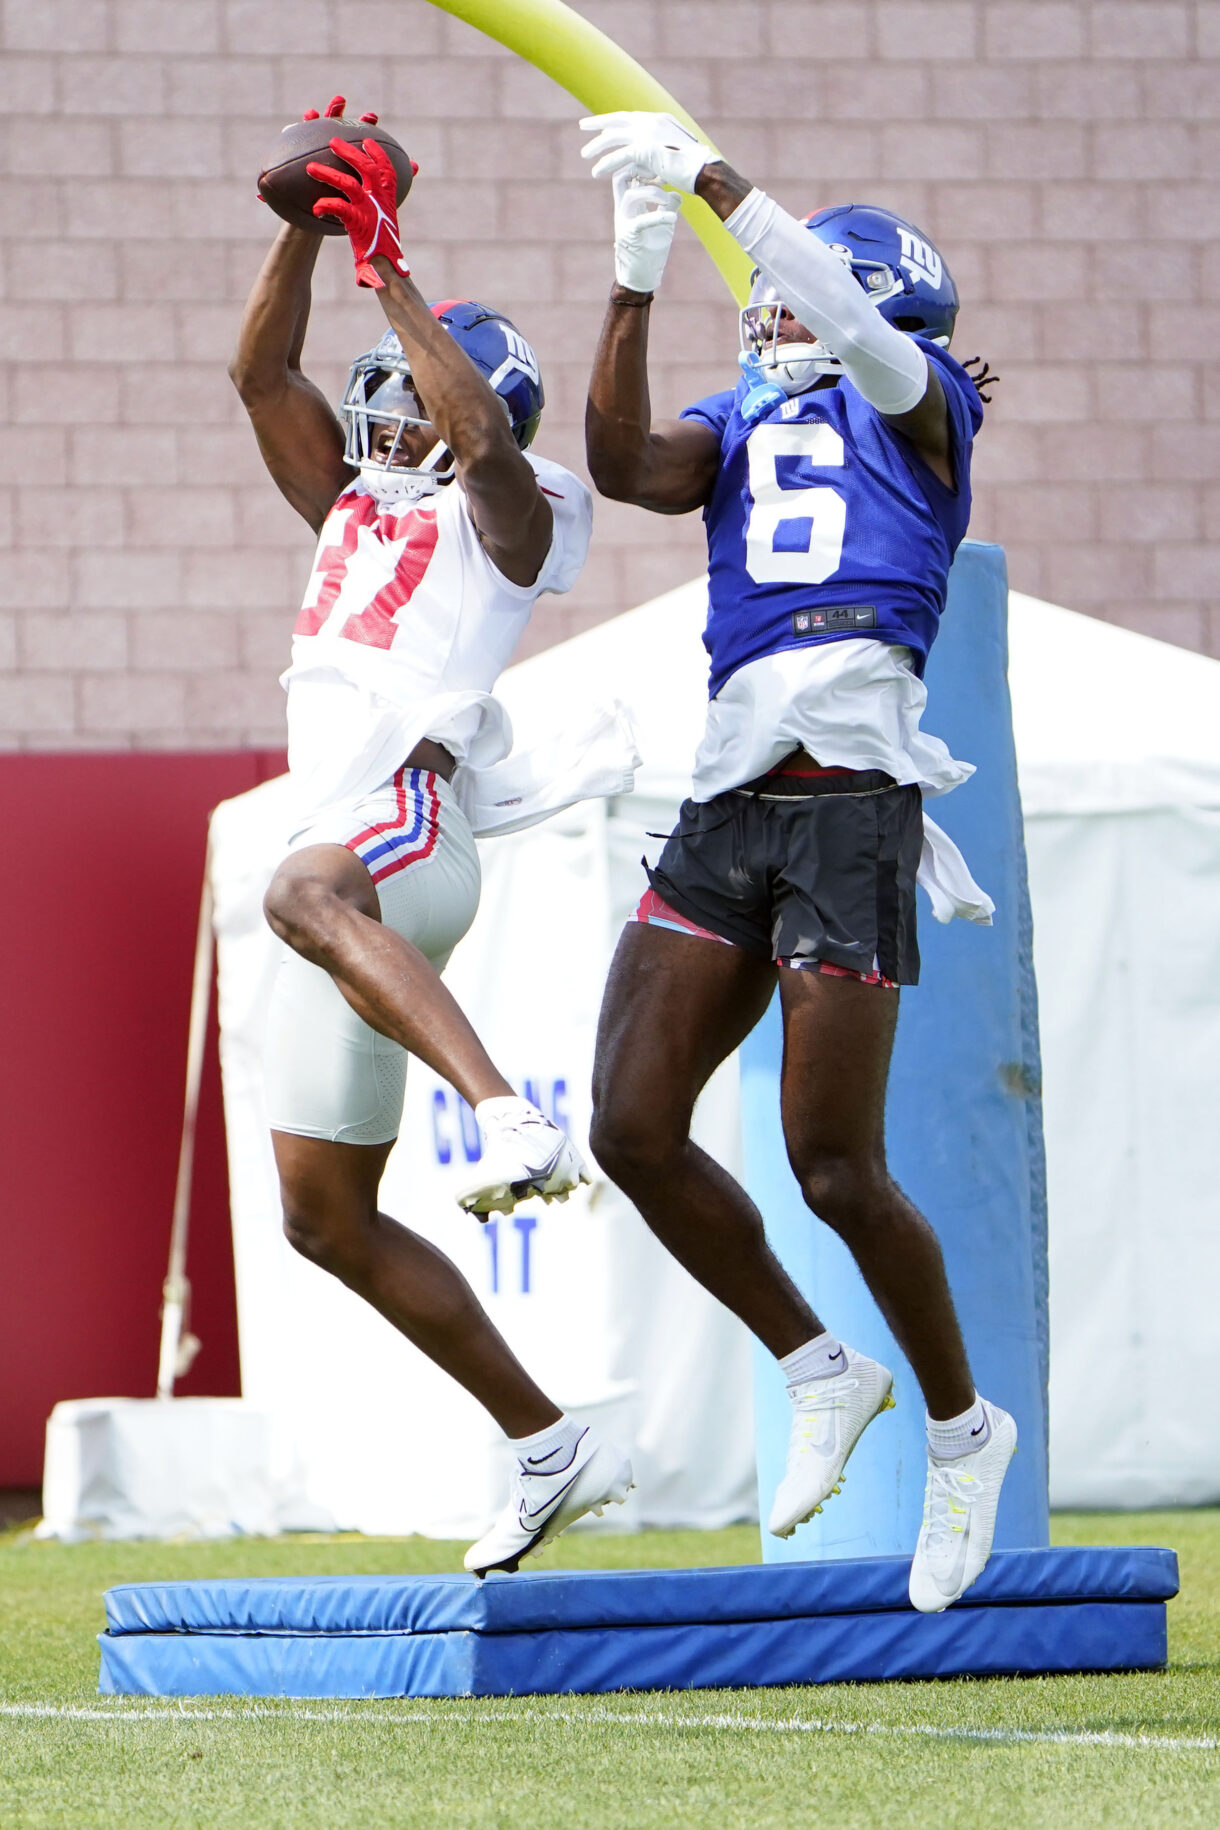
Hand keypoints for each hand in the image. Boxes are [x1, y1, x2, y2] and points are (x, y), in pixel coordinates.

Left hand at [307, 136, 407, 288]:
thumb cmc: (383, 247)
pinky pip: (338, 207)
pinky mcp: (358, 223)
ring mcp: (369, 210)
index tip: (366, 140)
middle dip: (349, 152)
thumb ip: (378, 208)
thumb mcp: (384, 222)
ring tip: (309, 168)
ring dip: (327, 174)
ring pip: (347, 183)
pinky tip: (315, 208)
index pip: (386, 168)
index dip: (377, 153)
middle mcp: (380, 200)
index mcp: (388, 198)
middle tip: (332, 142)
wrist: (386, 268)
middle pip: (366, 167)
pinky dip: (325, 205)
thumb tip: (370, 201)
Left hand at [580, 110, 713, 193]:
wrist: (704, 172)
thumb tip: (641, 165)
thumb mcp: (671, 156)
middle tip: (582, 126)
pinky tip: (596, 172)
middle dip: (597, 123)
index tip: (600, 124)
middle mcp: (650, 122)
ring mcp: (647, 134)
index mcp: (658, 119)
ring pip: (613, 137)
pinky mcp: (644, 150)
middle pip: (617, 120)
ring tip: (584, 155)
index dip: (612, 120)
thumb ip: (654, 155)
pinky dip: (605, 164)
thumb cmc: (693, 168)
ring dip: (596, 146)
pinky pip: (618, 157)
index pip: (629, 117)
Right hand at [611, 170, 680, 293]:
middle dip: (640, 171)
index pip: (626, 175)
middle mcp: (622, 210)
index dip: (641, 166)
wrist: (641, 278)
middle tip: (660, 176)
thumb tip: (677, 194)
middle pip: (620, 178)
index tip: (661, 171)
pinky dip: (659, 216)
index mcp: (627, 205)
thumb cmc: (650, 250)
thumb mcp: (662, 224)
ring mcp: (624, 223)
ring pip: (632, 196)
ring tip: (670, 202)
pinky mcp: (630, 237)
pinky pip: (641, 221)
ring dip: (654, 194)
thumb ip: (667, 207)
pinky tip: (673, 218)